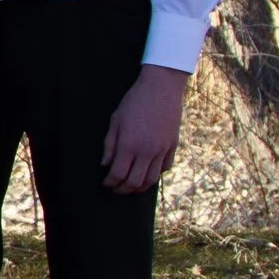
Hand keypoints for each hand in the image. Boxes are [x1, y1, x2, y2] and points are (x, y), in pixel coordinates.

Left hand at [101, 64, 188, 192]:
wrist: (161, 88)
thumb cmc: (134, 101)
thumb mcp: (115, 120)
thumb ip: (109, 145)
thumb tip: (105, 164)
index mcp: (129, 145)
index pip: (118, 174)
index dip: (110, 182)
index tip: (105, 182)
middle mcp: (147, 151)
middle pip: (135, 182)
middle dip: (122, 189)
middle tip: (115, 189)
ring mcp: (162, 149)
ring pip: (152, 179)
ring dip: (139, 187)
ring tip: (130, 186)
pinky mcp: (173, 145)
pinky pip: (165, 167)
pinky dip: (156, 174)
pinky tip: (147, 172)